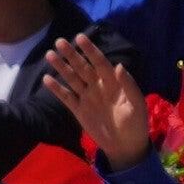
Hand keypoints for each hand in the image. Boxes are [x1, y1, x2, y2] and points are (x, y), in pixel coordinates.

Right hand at [34, 34, 154, 164]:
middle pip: (82, 67)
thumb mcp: (136, 104)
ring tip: (49, 54)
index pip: (100, 62)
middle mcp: (98, 86)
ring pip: (72, 79)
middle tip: (59, 41)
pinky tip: (46, 79)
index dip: (90, 50)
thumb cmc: (136, 124)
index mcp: (113, 82)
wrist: (126, 146)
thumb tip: (118, 66)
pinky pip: (66, 97)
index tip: (80, 37)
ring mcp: (87, 98)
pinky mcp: (79, 111)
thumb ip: (128, 85)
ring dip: (61, 67)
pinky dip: (57, 89)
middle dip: (71, 54)